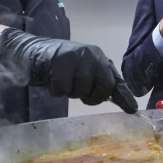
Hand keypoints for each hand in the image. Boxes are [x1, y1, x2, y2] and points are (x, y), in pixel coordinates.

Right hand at [0, 28, 137, 111]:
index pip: (116, 80)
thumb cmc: (59, 67)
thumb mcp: (82, 74)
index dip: (124, 96)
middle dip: (92, 97)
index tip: (132, 110)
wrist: (30, 52)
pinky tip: (52, 79)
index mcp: (99, 58)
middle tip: (80, 94)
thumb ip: (98, 84)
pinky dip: (56, 90)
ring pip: (82, 90)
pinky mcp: (60, 61)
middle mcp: (92, 55)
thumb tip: (120, 102)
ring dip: (70, 92)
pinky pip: (62, 90)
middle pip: (104, 87)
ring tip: (62, 81)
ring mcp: (76, 56)